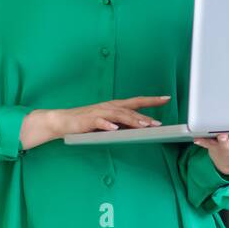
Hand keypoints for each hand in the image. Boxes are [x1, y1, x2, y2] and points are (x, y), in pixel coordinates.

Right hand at [21, 96, 170, 148]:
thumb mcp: (108, 122)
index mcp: (114, 106)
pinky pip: (99, 122)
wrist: (62, 121)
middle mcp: (108, 107)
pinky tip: (115, 129)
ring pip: (118, 115)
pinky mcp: (88, 120)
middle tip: (158, 123)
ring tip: (143, 126)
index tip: (166, 98)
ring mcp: (98, 113)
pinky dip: (108, 125)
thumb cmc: (86, 122)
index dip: (151, 100)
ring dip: (131, 120)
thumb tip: (140, 128)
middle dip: (145, 116)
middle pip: (130, 110)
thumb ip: (122, 124)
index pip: (136, 101)